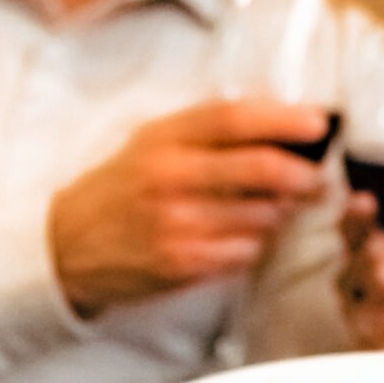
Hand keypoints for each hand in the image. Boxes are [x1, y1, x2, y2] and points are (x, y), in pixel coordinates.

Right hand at [48, 100, 329, 317]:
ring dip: (281, 213)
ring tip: (277, 208)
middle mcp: (170, 178)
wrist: (64, 246)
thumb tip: (275, 118)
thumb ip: (203, 129)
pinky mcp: (182, 263)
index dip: (284, 119)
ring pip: (261, 215)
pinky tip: (244, 237)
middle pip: (259, 168)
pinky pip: (245, 252)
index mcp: (164, 139)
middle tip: (317, 177)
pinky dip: (256, 244)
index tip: (319, 124)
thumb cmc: (118, 189)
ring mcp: (177, 224)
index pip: (234, 119)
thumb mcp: (149, 142)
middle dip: (302, 173)